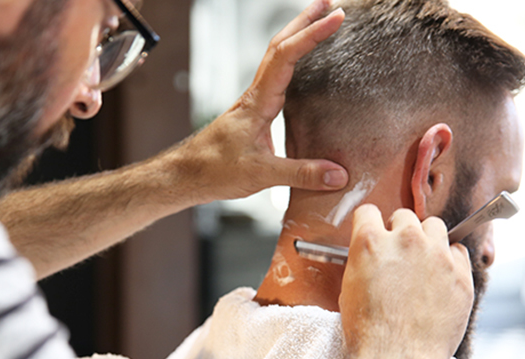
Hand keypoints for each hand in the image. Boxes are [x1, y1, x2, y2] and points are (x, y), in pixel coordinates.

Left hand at [177, 0, 348, 203]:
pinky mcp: (252, 113)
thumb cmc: (213, 170)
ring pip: (275, 58)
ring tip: (317, 23)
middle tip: (328, 4)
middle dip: (304, 21)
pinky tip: (300, 66)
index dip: (311, 34)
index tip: (335, 18)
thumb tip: (338, 174)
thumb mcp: (261, 174)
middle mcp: (254, 96)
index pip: (286, 56)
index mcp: (257, 102)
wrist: (186, 175)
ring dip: (296, 37)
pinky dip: (290, 60)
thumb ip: (301, 173)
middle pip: (279, 45)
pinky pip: (275, 77)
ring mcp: (252, 102)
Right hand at [339, 206, 473, 358]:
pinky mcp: (461, 274)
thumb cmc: (369, 331)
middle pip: (405, 216)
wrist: (396, 358)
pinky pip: (459, 252)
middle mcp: (405, 241)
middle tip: (400, 254)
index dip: (370, 224)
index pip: (369, 212)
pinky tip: (441, 279)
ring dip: (428, 240)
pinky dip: (451, 261)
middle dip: (401, 232)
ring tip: (424, 263)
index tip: (375, 232)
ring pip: (436, 227)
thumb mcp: (350, 288)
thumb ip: (364, 261)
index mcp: (370, 242)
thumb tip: (373, 258)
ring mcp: (437, 255)